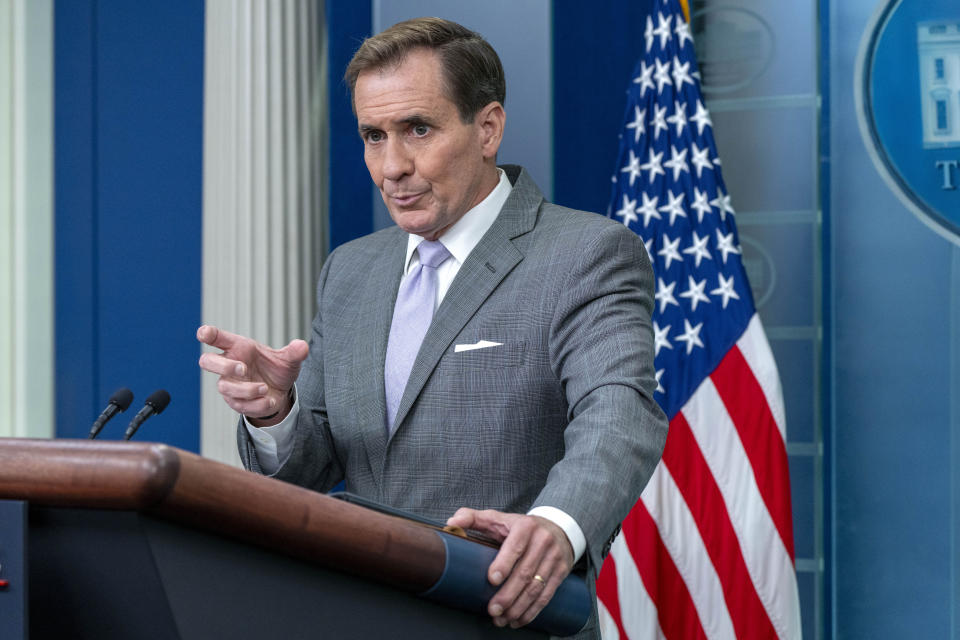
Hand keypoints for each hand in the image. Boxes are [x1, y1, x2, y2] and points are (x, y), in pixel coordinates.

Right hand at [197, 325, 308, 424]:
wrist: (281, 391)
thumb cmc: (277, 369)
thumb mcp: (289, 360)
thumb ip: (294, 352)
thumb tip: (302, 346)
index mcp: (238, 348)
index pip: (217, 338)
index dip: (207, 334)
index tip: (204, 333)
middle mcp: (229, 364)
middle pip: (207, 361)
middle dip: (223, 365)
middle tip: (243, 368)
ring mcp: (229, 384)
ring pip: (224, 387)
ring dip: (246, 389)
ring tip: (264, 388)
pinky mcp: (235, 402)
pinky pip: (240, 405)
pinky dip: (257, 404)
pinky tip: (269, 400)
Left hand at [446, 508, 573, 628]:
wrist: (558, 527)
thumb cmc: (520, 526)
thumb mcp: (498, 518)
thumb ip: (473, 518)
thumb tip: (452, 523)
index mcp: (525, 527)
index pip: (515, 547)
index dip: (504, 564)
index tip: (492, 580)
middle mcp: (542, 541)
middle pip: (525, 572)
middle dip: (508, 594)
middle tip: (493, 610)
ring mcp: (554, 557)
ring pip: (536, 587)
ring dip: (518, 607)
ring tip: (502, 619)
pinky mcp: (561, 571)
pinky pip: (547, 595)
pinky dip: (532, 611)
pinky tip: (518, 620)